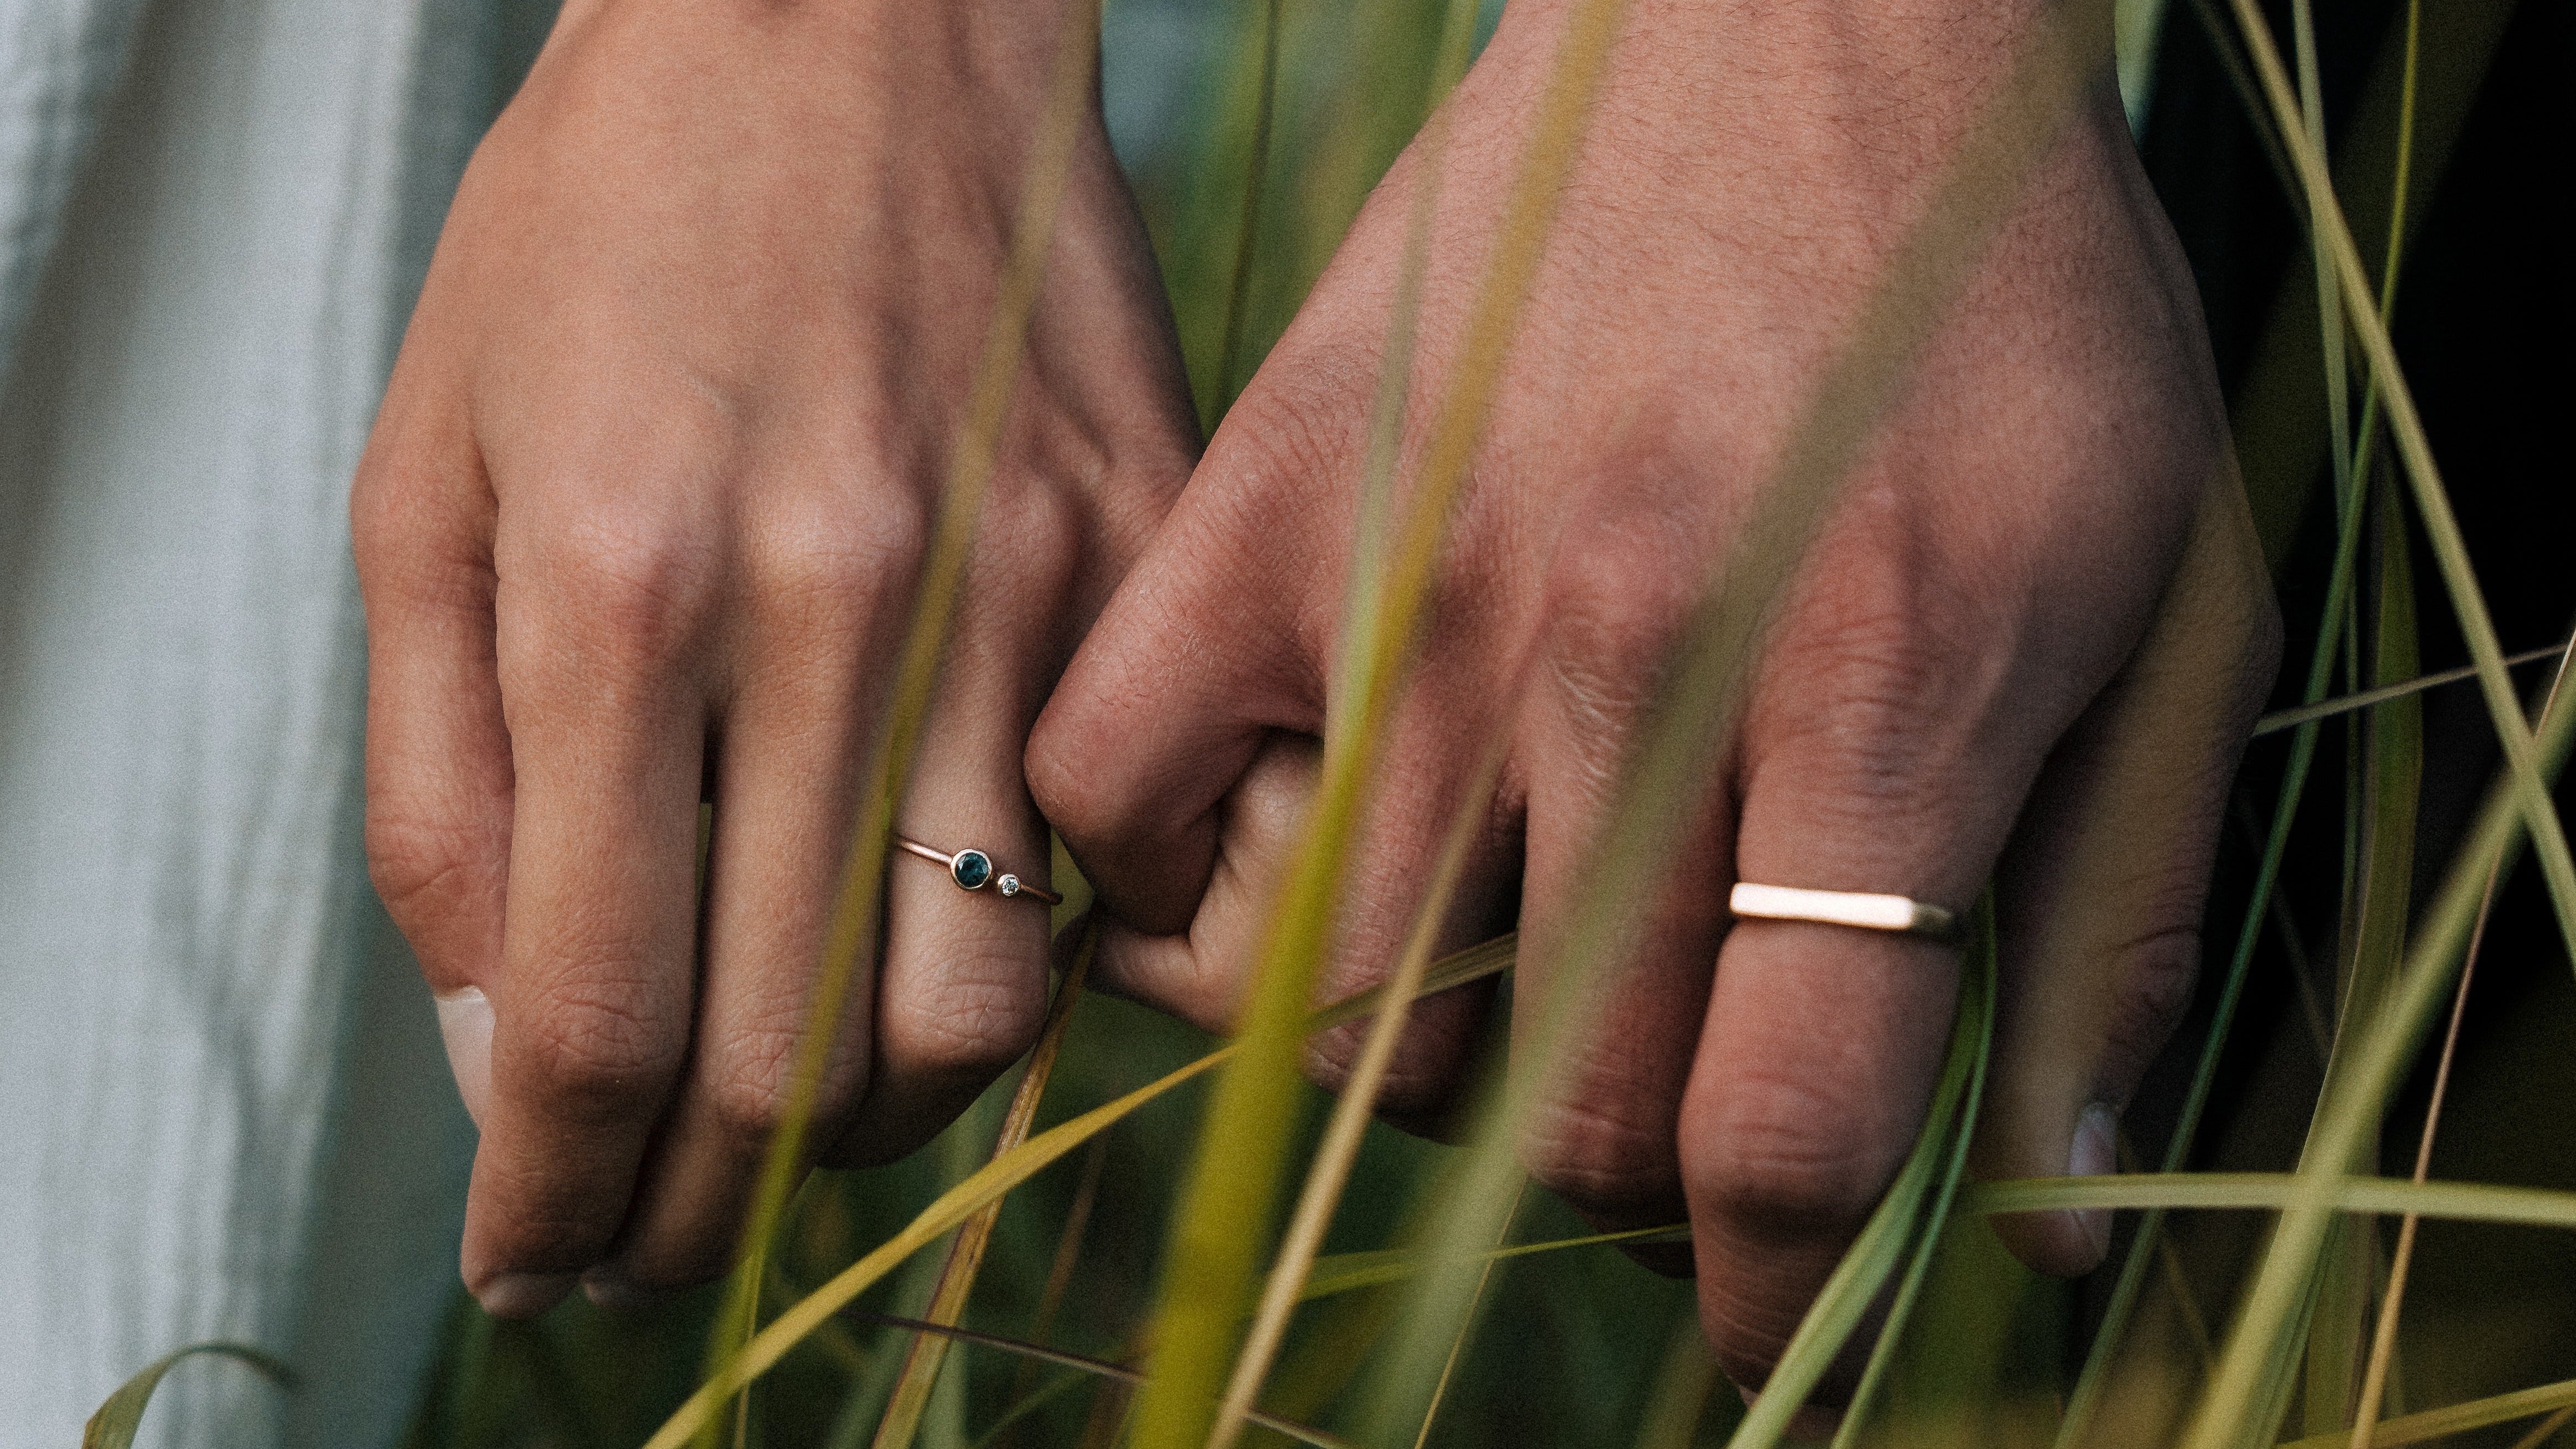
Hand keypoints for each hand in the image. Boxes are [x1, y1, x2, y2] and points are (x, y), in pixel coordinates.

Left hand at [352, 0, 1192, 1316]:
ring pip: (979, 1005)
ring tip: (791, 1096)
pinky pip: (1109, 866)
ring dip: (867, 1110)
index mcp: (619, 579)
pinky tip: (937, 935)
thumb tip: (515, 1057)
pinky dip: (1018, 963)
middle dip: (698, 1207)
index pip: (601, 1016)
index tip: (542, 1254)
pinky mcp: (1142, 564)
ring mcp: (1022, 587)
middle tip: (650, 1237)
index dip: (560, 1194)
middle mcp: (841, 603)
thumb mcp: (426, 482)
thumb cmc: (604, 236)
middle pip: (793, 1059)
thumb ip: (441, 787)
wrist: (849, 22)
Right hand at [1028, 0, 2277, 1397]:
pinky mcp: (1264, 499)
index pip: (1783, 1120)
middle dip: (1619, 1172)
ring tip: (1489, 971)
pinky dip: (1170, 894)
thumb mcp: (2169, 584)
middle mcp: (1626, 648)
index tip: (1769, 1310)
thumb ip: (2120, 907)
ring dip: (1416, 1059)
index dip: (1778, 1282)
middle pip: (1554, 1098)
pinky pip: (1110, 803)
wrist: (1799, 16)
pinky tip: (1286, 853)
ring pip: (1331, 1007)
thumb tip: (2054, 1204)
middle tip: (1656, 1095)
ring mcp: (1412, 577)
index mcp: (1881, 677)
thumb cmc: (1999, 305)